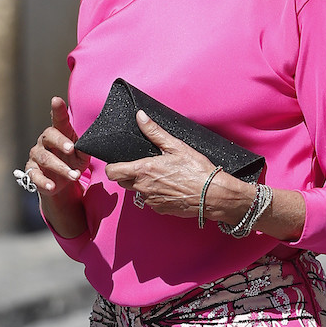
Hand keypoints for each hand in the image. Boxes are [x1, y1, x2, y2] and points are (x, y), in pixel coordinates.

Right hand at [24, 96, 89, 199]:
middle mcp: (45, 141)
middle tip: (71, 149)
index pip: (58, 119)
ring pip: (45, 158)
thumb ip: (84, 149)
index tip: (56, 100)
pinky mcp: (31, 171)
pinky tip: (52, 186)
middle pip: (49, 136)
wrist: (61, 185)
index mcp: (59, 133)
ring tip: (73, 176)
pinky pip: (35, 176)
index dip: (57, 110)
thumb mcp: (82, 156)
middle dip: (60, 141)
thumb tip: (88, 144)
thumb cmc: (72, 162)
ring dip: (60, 167)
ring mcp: (36, 156)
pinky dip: (44, 182)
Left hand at [105, 111, 242, 221]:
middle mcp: (143, 188)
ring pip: (137, 192)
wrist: (212, 195)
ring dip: (142, 184)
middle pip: (122, 182)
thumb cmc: (196, 170)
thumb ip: (154, 131)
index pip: (112, 172)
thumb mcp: (175, 146)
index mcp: (144, 170)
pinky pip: (150, 201)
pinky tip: (169, 186)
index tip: (119, 161)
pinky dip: (155, 194)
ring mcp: (151, 201)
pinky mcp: (160, 209)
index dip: (113, 166)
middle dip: (128, 174)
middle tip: (142, 166)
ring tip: (160, 176)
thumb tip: (140, 116)